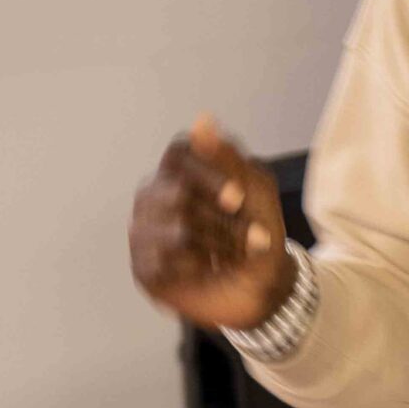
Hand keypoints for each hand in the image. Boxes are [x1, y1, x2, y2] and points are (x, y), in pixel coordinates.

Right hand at [129, 113, 293, 330]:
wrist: (264, 288)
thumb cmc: (258, 232)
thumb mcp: (256, 190)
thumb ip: (228, 157)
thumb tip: (202, 119)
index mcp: (179, 171)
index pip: (179, 154)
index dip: (208, 175)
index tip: (238, 199)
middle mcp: (154, 196)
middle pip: (179, 194)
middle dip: (223, 221)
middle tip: (253, 239)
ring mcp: (144, 232)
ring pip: (176, 229)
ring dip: (219, 245)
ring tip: (236, 256)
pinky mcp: (143, 267)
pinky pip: (165, 261)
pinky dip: (198, 267)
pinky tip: (208, 270)